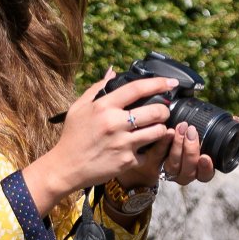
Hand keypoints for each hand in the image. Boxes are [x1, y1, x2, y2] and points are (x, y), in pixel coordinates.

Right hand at [25, 68, 174, 212]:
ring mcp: (123, 143)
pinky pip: (149, 153)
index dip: (159, 83)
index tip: (172, 83)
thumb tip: (113, 72)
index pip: (137, 89)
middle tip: (163, 111)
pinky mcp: (127, 161)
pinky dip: (148, 150)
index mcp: (104, 106)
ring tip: (156, 128)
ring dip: (161, 129)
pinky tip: (142, 148)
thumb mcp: (79, 107)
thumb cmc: (73, 136)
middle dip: (164, 110)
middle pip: (155, 111)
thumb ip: (98, 88)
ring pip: (158, 132)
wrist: (66, 167)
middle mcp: (115, 123)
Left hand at [120, 121, 217, 192]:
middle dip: (190, 151)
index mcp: (195, 170)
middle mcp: (180, 173)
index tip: (206, 156)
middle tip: (190, 131)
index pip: (205, 175)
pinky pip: (154, 156)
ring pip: (173, 165)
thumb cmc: (180, 142)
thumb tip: (235, 118)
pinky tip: (164, 131)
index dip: (206, 168)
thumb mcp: (198, 138)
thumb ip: (215, 130)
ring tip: (178, 129)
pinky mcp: (148, 162)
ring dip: (177, 147)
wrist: (145, 152)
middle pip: (188, 171)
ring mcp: (164, 169)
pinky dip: (160, 143)